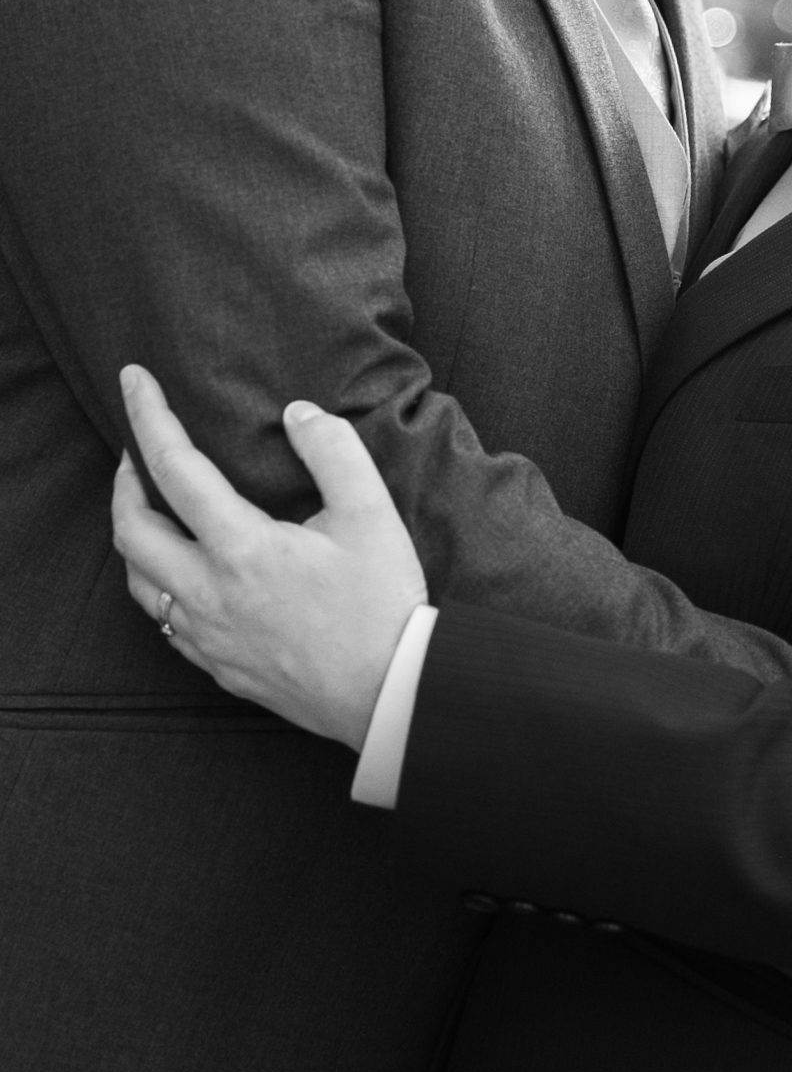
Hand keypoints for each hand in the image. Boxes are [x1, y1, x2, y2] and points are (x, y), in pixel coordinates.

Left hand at [111, 365, 426, 750]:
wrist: (389, 691)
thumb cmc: (381, 601)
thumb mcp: (371, 512)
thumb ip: (332, 450)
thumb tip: (296, 413)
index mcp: (241, 547)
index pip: (173, 468)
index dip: (147, 417)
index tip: (131, 379)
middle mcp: (208, 592)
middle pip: (130, 530)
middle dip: (123, 481)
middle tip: (135, 452)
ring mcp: (207, 635)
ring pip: (137, 581)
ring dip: (132, 535)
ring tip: (150, 508)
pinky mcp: (218, 666)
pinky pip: (164, 619)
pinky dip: (156, 582)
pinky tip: (182, 571)